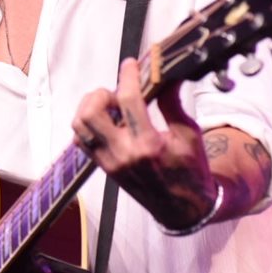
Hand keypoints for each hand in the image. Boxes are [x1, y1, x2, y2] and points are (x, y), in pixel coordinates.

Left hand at [71, 58, 217, 229]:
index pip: (129, 100)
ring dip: (91, 108)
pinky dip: (88, 125)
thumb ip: (172, 103)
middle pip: (91, 112)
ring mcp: (110, 163)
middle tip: (118, 93)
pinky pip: (82, 141)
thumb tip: (167, 74)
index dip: (128, 75)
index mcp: (149, 145)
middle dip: (102, 94)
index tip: (130, 63)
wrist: (183, 209)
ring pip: (80, 126)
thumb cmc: (191, 170)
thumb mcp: (189, 134)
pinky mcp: (104, 168)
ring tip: (111, 106)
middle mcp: (123, 154)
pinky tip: (107, 121)